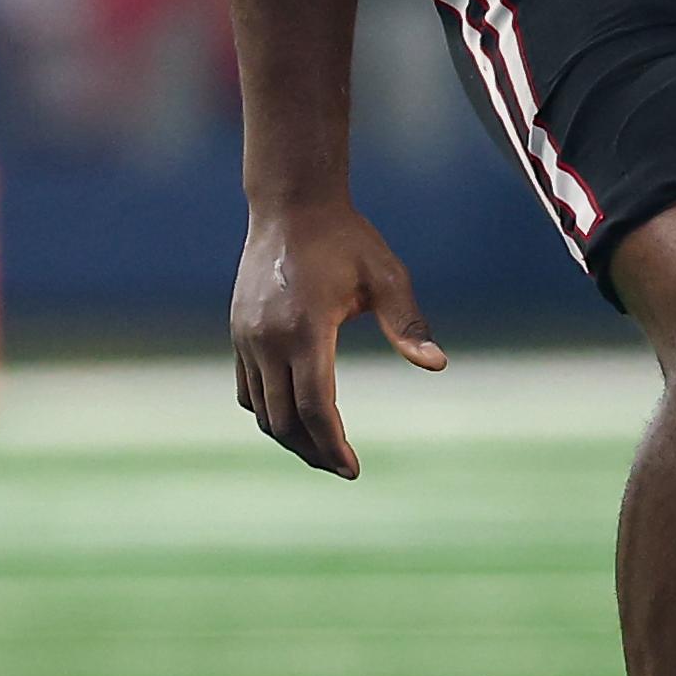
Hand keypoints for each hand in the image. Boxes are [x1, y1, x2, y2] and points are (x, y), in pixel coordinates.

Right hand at [229, 198, 444, 478]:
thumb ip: (409, 324)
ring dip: (290, 437)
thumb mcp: (386, 276)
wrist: (291, 205)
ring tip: (322, 451)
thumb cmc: (346, 239)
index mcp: (305, 328)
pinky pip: (247, 390)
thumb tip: (437, 365)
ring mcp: (247, 337)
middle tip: (342, 467)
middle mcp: (268, 338)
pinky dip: (269, 413)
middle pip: (284, 420)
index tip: (353, 470)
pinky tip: (295, 419)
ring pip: (261, 411)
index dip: (333, 445)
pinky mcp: (238, 333)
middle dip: (313, 451)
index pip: (314, 406)